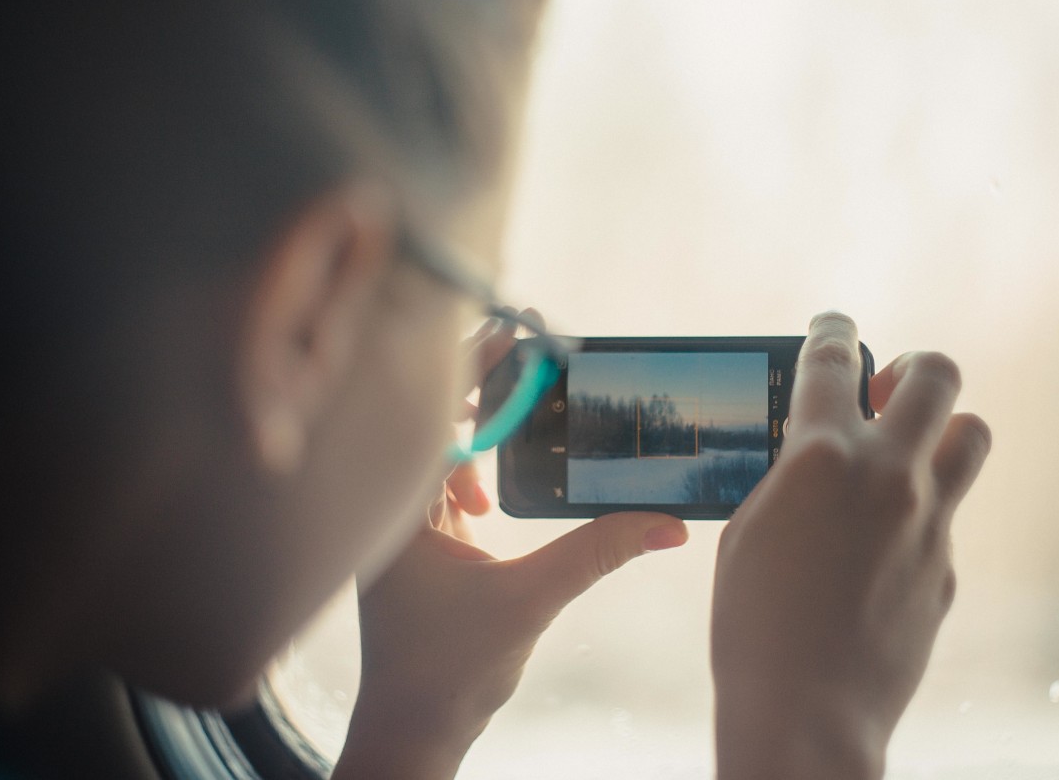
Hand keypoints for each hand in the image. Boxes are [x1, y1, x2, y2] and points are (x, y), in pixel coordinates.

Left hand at [332, 317, 689, 779]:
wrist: (413, 728)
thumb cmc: (449, 670)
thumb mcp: (531, 600)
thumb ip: (598, 553)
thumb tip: (668, 522)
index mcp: (400, 509)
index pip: (437, 412)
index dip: (475, 365)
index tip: (517, 330)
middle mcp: (389, 508)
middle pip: (434, 419)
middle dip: (480, 387)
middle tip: (530, 358)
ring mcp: (399, 525)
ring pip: (438, 451)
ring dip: (479, 435)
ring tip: (521, 430)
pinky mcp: (413, 543)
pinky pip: (442, 484)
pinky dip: (472, 474)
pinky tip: (494, 505)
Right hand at [711, 313, 990, 779]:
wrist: (806, 713)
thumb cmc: (752, 623)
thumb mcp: (748, 529)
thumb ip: (788, 479)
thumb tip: (812, 458)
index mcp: (821, 456)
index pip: (832, 359)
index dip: (833, 329)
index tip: (834, 324)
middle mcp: (888, 474)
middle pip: (937, 376)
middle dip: (913, 367)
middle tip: (887, 390)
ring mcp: (929, 521)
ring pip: (972, 435)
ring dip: (941, 430)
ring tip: (905, 455)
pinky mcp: (946, 567)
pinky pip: (946, 516)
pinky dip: (919, 514)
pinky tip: (878, 551)